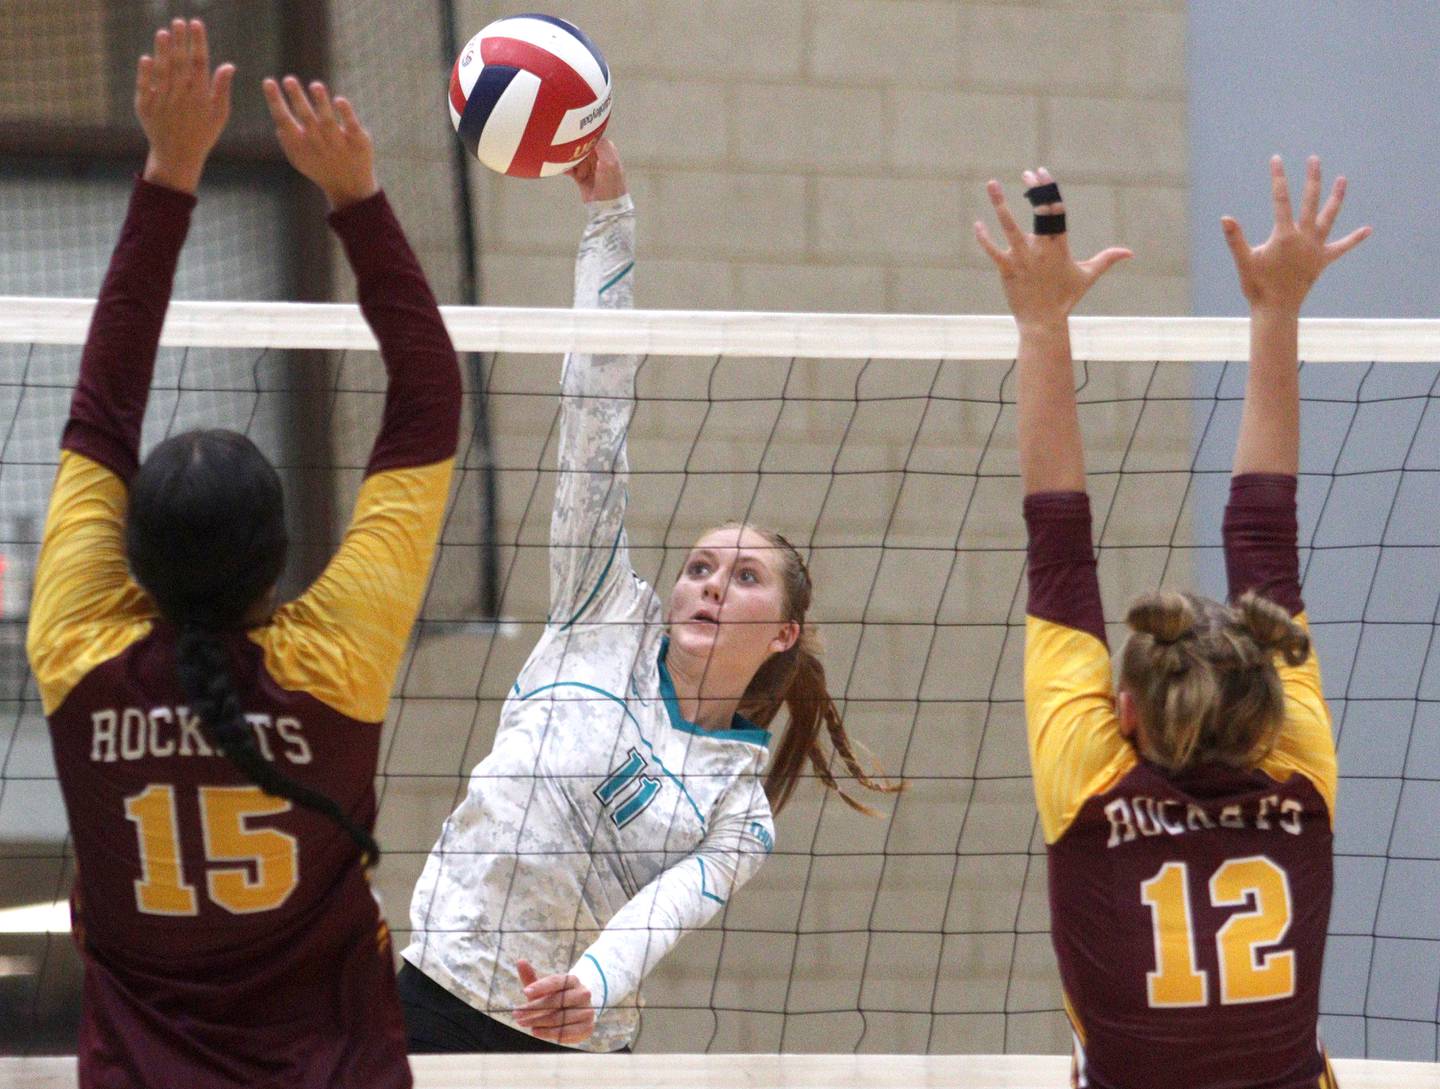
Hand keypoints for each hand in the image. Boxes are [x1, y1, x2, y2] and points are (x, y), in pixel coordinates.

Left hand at [135, 19, 234, 193]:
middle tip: (178, 21)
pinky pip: (146, 87)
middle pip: (180, 63)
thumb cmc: (202, 133)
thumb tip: (228, 65)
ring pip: (163, 71)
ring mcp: (163, 101)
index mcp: (201, 96)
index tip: (196, 24)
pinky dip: (146, 73)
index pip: (200, 62)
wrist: (178, 156)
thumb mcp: (219, 114)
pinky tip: (147, 57)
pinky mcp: (146, 107)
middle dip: (180, 40)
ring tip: (163, 33)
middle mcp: (181, 96)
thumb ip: (222, 89)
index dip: (198, 42)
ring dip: (163, 51)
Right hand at [262, 76, 377, 210]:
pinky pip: (351, 126)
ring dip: (321, 103)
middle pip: (306, 118)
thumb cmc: (319, 167)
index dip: (275, 101)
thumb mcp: (300, 158)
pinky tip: (339, 100)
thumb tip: (278, 120)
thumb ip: (287, 140)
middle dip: (297, 99)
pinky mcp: (358, 142)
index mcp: (300, 145)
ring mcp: (339, 143)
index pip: (284, 120)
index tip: (268, 81)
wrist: (350, 188)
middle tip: (289, 79)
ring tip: (316, 85)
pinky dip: (346, 114)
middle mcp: (318, 144)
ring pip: (328, 121)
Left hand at [513, 959, 595, 1044]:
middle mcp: (583, 993)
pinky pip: (566, 1032)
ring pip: (559, 1018)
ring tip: (525, 1023)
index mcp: (572, 980)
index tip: (525, 992)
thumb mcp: (544, 989)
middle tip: (517, 1014)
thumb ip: (532, 978)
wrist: (579, 1013)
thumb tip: (520, 961)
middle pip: (556, 1001)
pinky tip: (537, 1031)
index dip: (540, 987)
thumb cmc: (556, 999)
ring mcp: (587, 1010)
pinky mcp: (587, 1027)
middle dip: (534, 1009)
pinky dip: (549, 1033)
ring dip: (538, 1022)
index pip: (555, 982)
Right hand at [569, 138, 626, 202]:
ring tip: (580, 175)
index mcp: (608, 151)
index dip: (586, 143)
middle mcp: (599, 157)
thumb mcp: (610, 163)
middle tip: (583, 166)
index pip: (592, 138)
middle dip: (578, 155)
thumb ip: (602, 146)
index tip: (582, 149)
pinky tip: (564, 171)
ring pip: (575, 157)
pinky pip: (570, 168)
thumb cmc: (611, 186)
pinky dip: (566, 169)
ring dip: (573, 164)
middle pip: (582, 148)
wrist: (606, 208)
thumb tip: (590, 134)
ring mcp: (590, 167)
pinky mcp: (581, 177)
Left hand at [974, 168, 1131, 327]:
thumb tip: (1129, 253)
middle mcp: (1042, 249)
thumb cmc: (1065, 298)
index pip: (1056, 211)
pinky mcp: (1007, 269)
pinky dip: (984, 237)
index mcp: (1060, 245)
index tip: (1041, 173)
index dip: (1049, 190)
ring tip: (992, 183)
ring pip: (1010, 227)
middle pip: (1039, 213)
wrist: (1044, 322)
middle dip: (1035, 190)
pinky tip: (978, 223)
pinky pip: (993, 250)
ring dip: (1000, 205)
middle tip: (1027, 173)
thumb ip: (1106, 259)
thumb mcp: (1088, 276)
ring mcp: (1023, 258)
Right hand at [1222, 155, 1370, 314]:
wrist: (1276, 310)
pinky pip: (1341, 247)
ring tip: (1343, 179)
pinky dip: (1354, 239)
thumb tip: (1225, 218)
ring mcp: (1316, 248)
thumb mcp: (1244, 261)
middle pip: (1310, 201)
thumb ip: (1235, 239)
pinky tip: (1368, 229)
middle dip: (1312, 178)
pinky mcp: (1322, 260)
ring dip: (1337, 198)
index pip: (1281, 199)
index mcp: (1285, 236)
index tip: (1277, 159)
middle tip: (1314, 159)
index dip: (1278, 178)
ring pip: (1329, 217)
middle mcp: (1304, 238)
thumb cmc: (1257, 286)